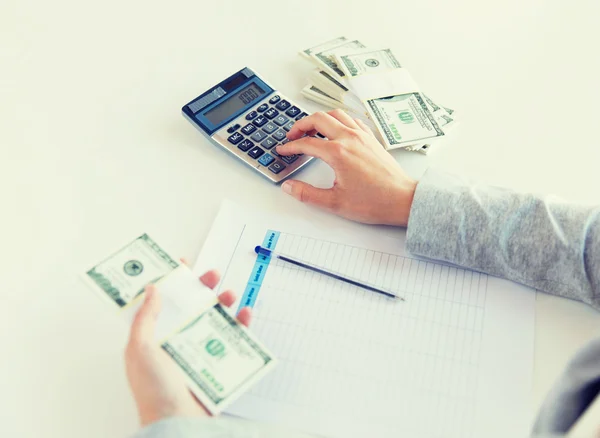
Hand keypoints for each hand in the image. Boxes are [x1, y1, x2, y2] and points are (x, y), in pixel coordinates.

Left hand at [124, 266, 250, 425]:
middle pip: (190, 306)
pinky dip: (241, 326)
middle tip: (211, 276)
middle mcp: (174, 341)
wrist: (178, 423)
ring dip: (222, 303)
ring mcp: (195, 350)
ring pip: (212, 318)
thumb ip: (145, 318)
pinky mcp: (214, 361)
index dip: (170, 282)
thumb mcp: (140, 350)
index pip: (160, 302)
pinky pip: (230, 339)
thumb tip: (152, 289)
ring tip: (229, 295)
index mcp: (153, 337)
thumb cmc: (154, 392)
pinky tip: (244, 317)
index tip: (181, 264)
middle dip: (202, 287)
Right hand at [277, 110, 417, 225]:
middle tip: (292, 135)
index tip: (284, 150)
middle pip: (318, 119)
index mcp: (338, 152)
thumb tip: (290, 187)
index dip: (291, 146)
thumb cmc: (375, 201)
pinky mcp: (371, 139)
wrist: (402, 200)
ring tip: (310, 129)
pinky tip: (336, 130)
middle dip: (301, 124)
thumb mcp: (334, 202)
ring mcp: (362, 136)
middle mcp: (350, 138)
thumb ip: (307, 194)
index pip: (306, 143)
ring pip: (336, 114)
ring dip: (320, 118)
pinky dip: (338, 120)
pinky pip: (351, 120)